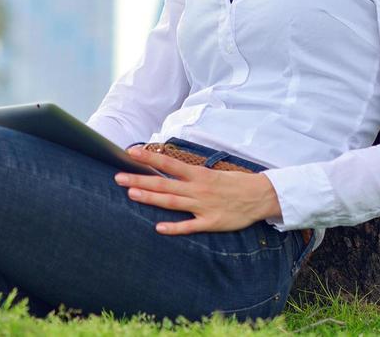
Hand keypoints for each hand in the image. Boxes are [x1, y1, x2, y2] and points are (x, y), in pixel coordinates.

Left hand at [113, 145, 282, 234]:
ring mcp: (203, 206)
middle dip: (140, 179)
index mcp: (198, 174)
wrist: (260, 196)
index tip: (130, 152)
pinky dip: (174, 227)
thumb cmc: (234, 183)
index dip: (149, 157)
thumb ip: (190, 174)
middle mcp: (197, 188)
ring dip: (151, 198)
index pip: (168, 163)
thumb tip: (167, 168)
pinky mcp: (211, 222)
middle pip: (164, 183)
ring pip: (172, 202)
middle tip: (118, 177)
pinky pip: (190, 226)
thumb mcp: (211, 173)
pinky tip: (158, 228)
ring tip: (131, 194)